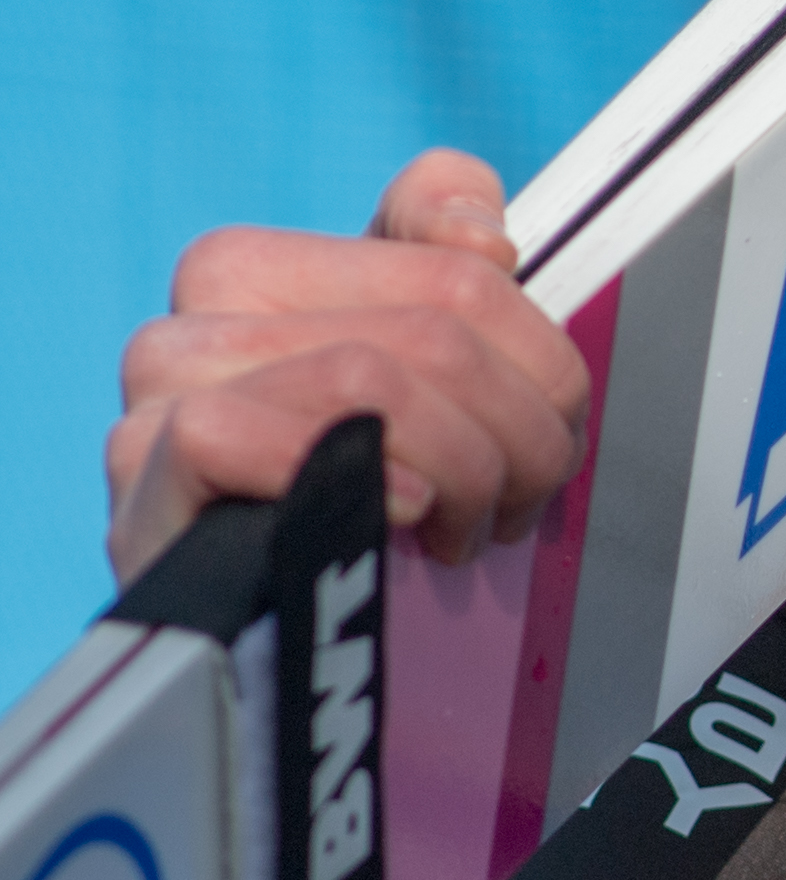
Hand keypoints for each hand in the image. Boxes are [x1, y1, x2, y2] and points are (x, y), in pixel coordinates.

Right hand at [107, 150, 593, 585]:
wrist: (277, 644)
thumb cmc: (354, 504)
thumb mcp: (423, 378)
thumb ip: (446, 257)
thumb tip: (480, 235)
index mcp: (263, 268)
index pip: (458, 266)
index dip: (540, 357)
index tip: (552, 421)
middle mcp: (200, 315)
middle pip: (436, 332)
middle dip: (520, 432)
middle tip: (523, 498)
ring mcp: (158, 396)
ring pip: (366, 377)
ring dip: (462, 472)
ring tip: (462, 527)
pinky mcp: (140, 478)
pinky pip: (233, 431)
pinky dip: (341, 475)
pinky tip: (397, 515)